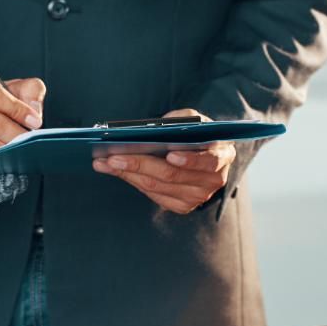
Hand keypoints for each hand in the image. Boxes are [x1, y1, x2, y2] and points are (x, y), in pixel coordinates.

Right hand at [0, 71, 44, 163]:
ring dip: (10, 149)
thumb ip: (29, 90)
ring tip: (23, 147)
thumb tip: (35, 109)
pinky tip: (9, 157)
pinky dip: (0, 160)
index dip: (18, 110)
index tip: (35, 121)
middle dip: (16, 133)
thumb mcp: (9, 88)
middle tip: (31, 138)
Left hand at [92, 109, 234, 214]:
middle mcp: (212, 180)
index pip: (207, 161)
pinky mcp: (182, 206)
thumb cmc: (199, 135)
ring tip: (105, 162)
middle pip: (171, 175)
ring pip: (157, 187)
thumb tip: (154, 127)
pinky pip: (153, 195)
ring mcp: (197, 196)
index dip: (189, 159)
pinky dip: (132, 181)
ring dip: (128, 174)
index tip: (169, 154)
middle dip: (139, 164)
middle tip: (113, 157)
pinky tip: (115, 171)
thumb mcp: (196, 120)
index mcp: (221, 156)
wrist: (208, 156)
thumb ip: (181, 119)